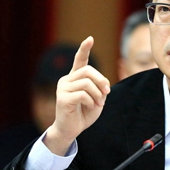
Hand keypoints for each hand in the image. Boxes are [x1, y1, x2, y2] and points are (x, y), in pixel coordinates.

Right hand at [44, 36, 110, 154]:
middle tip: (107, 92)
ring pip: (87, 83)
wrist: (71, 130)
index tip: (90, 39)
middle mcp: (67, 80)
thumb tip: (103, 84)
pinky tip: (91, 107)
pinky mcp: (62, 98)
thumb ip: (100, 88)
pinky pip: (83, 94)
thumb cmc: (84, 113)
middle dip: (102, 81)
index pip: (79, 60)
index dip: (85, 49)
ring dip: (98, 94)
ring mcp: (62, 88)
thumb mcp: (97, 98)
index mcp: (75, 78)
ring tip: (98, 104)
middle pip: (89, 71)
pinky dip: (92, 101)